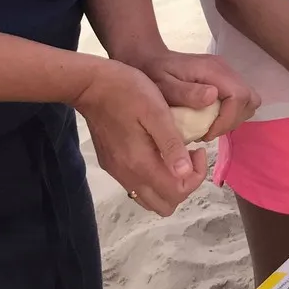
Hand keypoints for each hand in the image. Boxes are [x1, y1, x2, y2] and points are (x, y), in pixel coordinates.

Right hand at [74, 59, 204, 216]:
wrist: (92, 85)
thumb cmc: (128, 92)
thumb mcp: (157, 112)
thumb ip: (171, 145)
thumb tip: (185, 173)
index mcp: (140, 163)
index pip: (176, 193)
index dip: (195, 177)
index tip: (197, 150)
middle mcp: (127, 175)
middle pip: (164, 204)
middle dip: (184, 185)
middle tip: (189, 155)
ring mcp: (117, 172)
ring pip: (150, 198)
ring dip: (169, 184)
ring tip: (176, 155)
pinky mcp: (111, 164)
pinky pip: (137, 186)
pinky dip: (154, 179)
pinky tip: (159, 153)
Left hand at [135, 50, 260, 139]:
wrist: (148, 58)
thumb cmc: (152, 74)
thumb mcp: (163, 86)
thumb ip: (186, 92)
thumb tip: (214, 96)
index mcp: (212, 70)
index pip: (239, 96)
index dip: (229, 119)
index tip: (207, 133)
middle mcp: (224, 69)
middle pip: (249, 99)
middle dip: (233, 120)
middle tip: (209, 131)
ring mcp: (226, 72)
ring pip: (249, 100)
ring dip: (234, 117)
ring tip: (210, 127)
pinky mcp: (224, 78)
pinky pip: (240, 98)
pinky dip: (231, 112)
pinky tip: (210, 118)